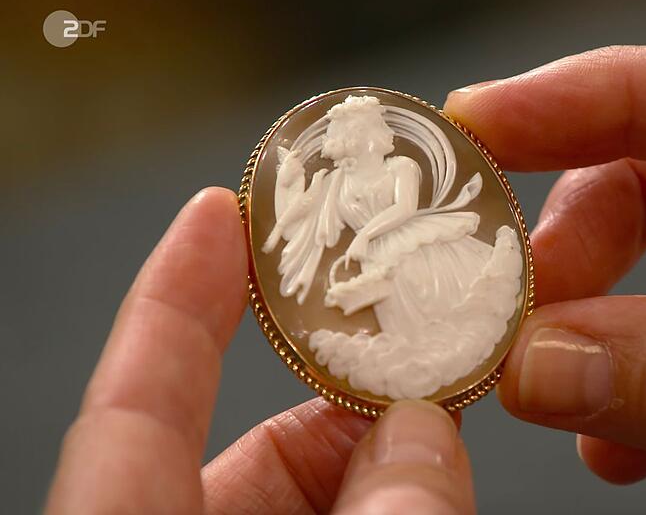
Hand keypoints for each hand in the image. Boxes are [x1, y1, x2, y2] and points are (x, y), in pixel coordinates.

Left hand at [45, 189, 474, 514]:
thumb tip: (425, 438)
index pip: (135, 402)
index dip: (175, 296)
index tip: (217, 212)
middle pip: (253, 442)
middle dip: (344, 389)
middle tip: (426, 347)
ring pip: (317, 491)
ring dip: (393, 455)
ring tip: (458, 429)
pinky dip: (398, 502)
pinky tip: (448, 489)